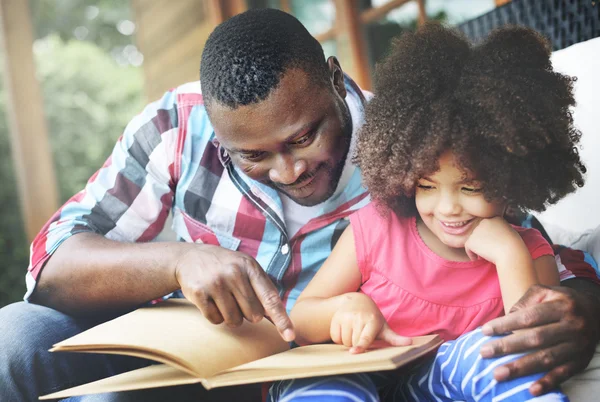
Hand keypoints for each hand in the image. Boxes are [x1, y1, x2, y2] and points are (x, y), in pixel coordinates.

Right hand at [175, 244, 294, 341]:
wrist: (189, 258)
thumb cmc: (225, 266)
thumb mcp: (246, 268)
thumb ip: (263, 290)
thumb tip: (280, 319)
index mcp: (250, 267)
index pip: (270, 298)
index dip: (282, 319)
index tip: (290, 336)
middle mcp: (234, 273)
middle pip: (253, 315)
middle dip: (247, 313)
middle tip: (236, 297)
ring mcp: (216, 282)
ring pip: (234, 321)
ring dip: (230, 316)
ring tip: (223, 298)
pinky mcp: (199, 293)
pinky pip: (215, 320)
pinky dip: (215, 316)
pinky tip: (210, 300)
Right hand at [330, 293, 411, 353]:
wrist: (357, 301)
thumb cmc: (373, 318)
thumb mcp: (384, 327)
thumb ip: (395, 338)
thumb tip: (410, 342)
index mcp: (372, 321)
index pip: (365, 337)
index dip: (360, 345)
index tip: (354, 352)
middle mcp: (358, 317)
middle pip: (353, 343)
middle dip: (357, 345)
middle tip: (361, 336)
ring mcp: (346, 317)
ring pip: (344, 341)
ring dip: (348, 342)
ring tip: (354, 332)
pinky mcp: (336, 318)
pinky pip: (335, 336)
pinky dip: (339, 338)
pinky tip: (345, 330)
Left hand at [464, 217, 522, 262]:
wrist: (510, 252)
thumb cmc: (514, 246)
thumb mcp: (510, 232)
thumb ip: (500, 230)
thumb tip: (492, 236)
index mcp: (496, 218)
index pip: (489, 227)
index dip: (490, 236)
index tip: (493, 244)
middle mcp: (485, 221)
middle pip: (480, 232)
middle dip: (482, 241)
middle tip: (488, 250)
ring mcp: (477, 230)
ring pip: (474, 240)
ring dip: (477, 247)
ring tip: (485, 254)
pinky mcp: (471, 240)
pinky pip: (468, 248)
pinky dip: (471, 254)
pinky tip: (477, 258)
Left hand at [480, 284, 599, 395]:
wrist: (595, 312)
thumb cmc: (560, 301)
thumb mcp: (545, 292)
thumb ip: (525, 302)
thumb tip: (506, 318)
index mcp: (561, 306)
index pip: (529, 317)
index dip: (506, 325)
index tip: (485, 331)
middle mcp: (572, 326)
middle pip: (536, 338)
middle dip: (508, 347)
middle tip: (484, 353)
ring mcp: (578, 345)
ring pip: (547, 358)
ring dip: (521, 368)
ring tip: (498, 374)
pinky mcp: (581, 361)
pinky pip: (563, 374)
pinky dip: (548, 382)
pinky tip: (531, 390)